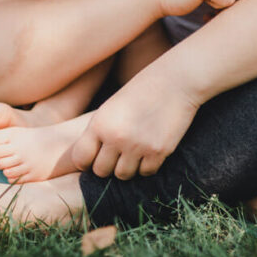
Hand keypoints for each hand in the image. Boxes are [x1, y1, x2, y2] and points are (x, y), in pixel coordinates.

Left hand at [71, 69, 200, 178]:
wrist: (176, 80)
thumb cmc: (142, 90)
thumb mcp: (112, 106)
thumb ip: (101, 131)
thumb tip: (91, 159)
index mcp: (100, 123)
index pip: (81, 159)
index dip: (86, 162)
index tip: (94, 158)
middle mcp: (116, 137)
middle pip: (101, 171)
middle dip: (107, 166)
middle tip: (116, 155)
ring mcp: (138, 146)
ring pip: (123, 175)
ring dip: (127, 167)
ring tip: (132, 153)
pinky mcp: (159, 151)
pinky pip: (146, 172)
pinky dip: (146, 166)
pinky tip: (148, 151)